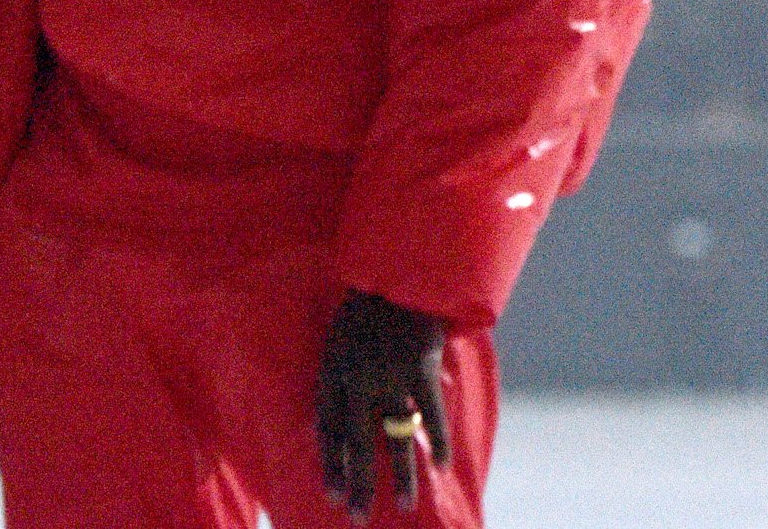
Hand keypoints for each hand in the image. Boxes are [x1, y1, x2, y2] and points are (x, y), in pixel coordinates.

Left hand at [316, 289, 452, 520]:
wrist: (396, 264)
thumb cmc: (368, 297)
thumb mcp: (340, 334)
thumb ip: (338, 374)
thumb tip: (328, 415)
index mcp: (333, 369)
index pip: (327, 428)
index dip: (330, 463)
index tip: (331, 494)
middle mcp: (356, 379)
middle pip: (355, 442)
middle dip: (357, 483)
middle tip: (357, 518)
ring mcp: (388, 376)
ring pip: (393, 437)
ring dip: (398, 475)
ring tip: (401, 505)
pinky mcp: (418, 369)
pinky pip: (429, 415)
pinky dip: (437, 441)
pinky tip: (440, 466)